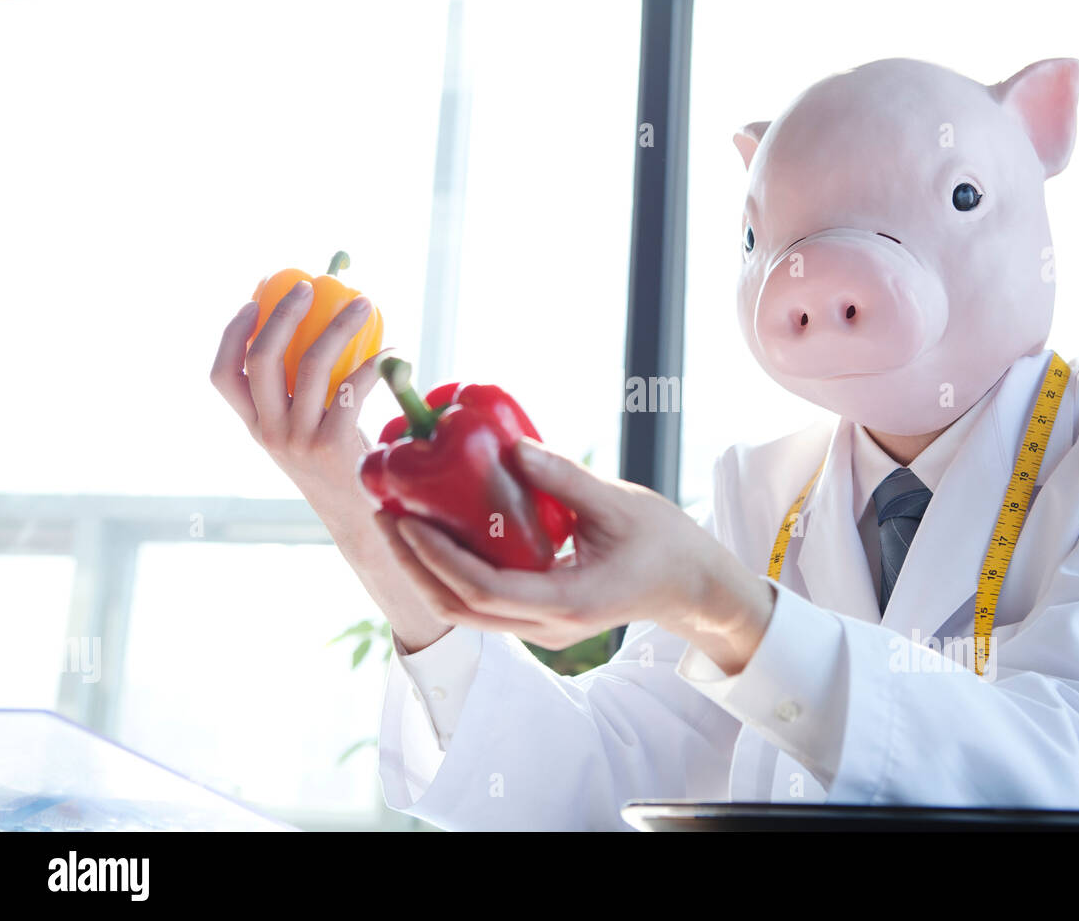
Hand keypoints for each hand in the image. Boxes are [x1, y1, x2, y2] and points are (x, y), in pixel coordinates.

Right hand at [210, 284, 376, 512]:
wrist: (358, 518)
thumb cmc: (336, 464)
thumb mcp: (303, 433)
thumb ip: (299, 396)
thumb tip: (320, 329)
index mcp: (254, 426)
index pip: (222, 376)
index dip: (232, 335)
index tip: (254, 302)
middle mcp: (269, 433)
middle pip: (263, 360)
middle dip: (283, 314)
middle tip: (310, 287)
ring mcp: (299, 440)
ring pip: (312, 365)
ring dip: (340, 326)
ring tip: (364, 305)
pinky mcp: (333, 445)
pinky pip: (352, 388)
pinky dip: (374, 363)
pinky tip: (392, 351)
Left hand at [375, 438, 776, 674]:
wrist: (693, 586)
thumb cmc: (665, 544)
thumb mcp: (619, 504)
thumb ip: (564, 477)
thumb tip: (510, 447)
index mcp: (566, 603)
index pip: (483, 589)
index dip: (438, 558)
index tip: (408, 521)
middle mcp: (547, 628)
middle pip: (460, 610)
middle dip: (415, 566)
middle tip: (386, 518)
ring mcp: (542, 630)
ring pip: (466, 612)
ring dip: (427, 572)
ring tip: (399, 525)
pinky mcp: (539, 619)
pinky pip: (483, 603)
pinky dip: (453, 573)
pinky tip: (438, 536)